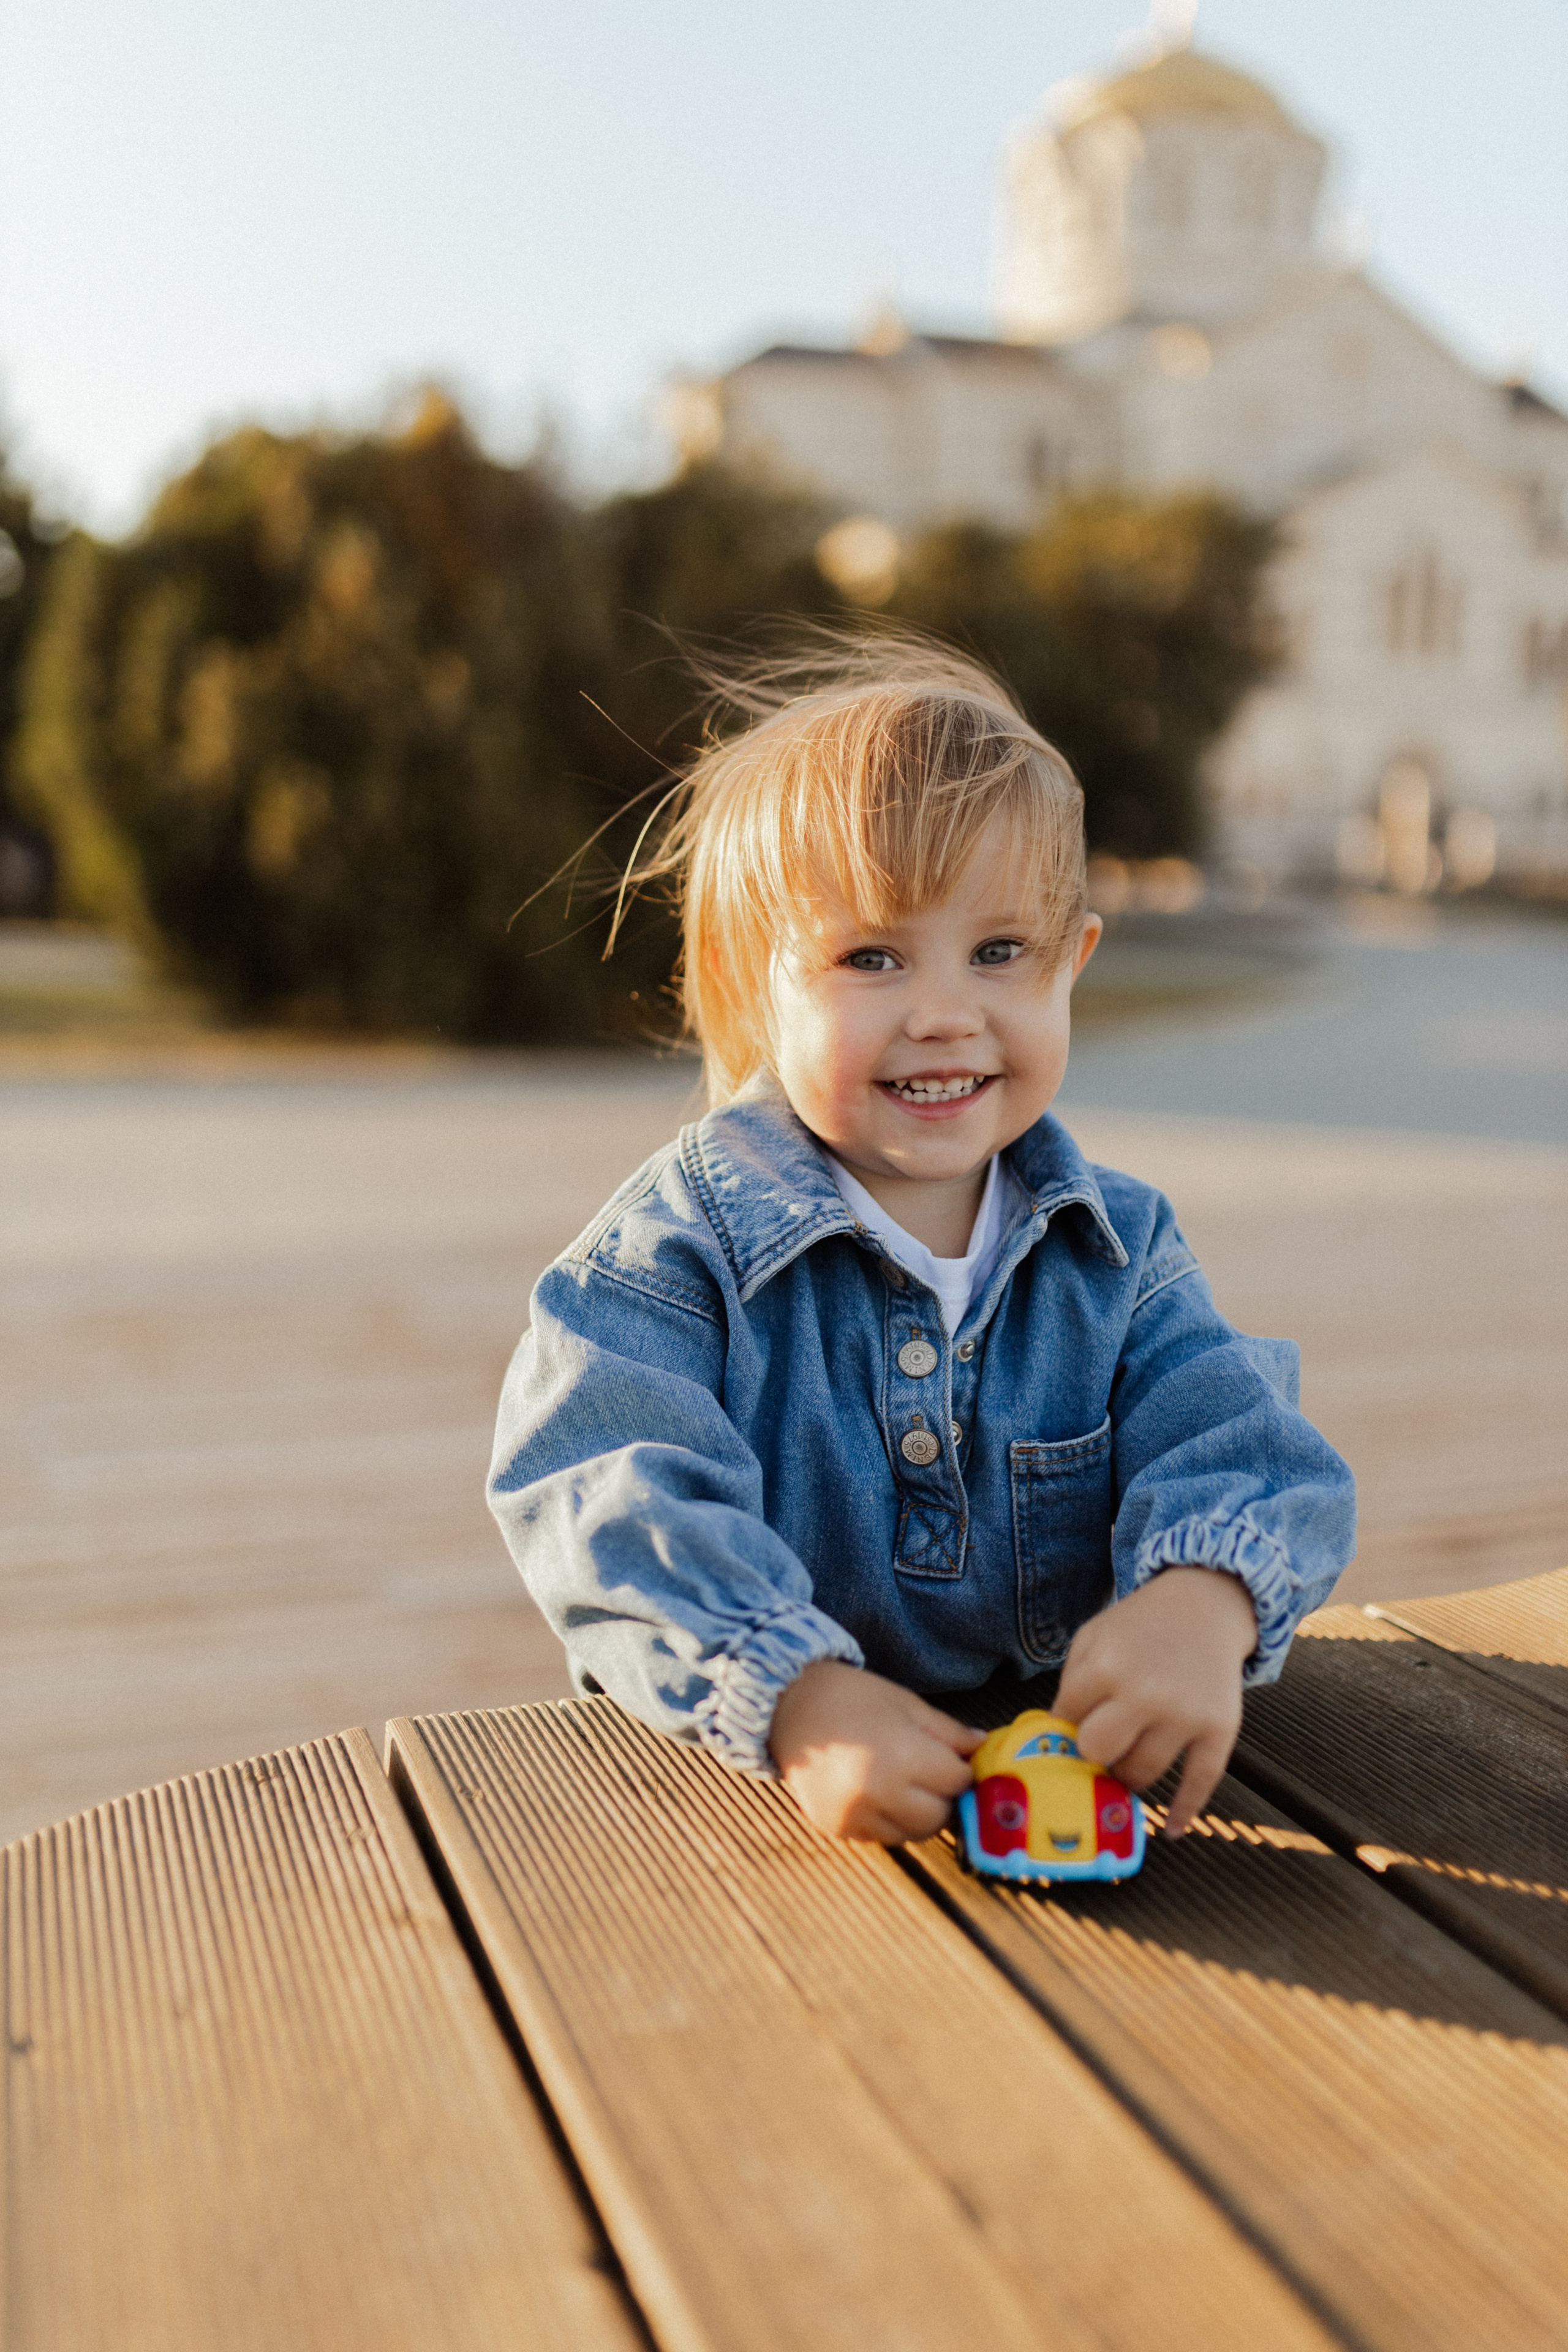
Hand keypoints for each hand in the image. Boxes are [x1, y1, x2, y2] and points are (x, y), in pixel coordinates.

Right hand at [768, 1659, 981, 1843]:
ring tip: (905, 1785)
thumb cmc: (852, 1697)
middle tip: (933, 1777)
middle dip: (944, 1798)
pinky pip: (880, 1837)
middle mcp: (879, 1793)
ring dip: (917, 1814)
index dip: (961, 1770)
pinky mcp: (836, 1828)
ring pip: (910, 1834)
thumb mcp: (907, 1704)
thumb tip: (983, 1748)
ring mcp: (854, 1815)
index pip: (956, 1781)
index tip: (955, 1760)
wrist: (787, 1706)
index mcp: (901, 1756)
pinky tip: (877, 1793)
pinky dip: (888, 1821)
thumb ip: (948, 1732)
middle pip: (938, 1817)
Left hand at [1054, 1568, 1257, 1839]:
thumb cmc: (1138, 1628)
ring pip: (1143, 1774)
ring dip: (1129, 1776)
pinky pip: (1201, 1783)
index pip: (1066, 1722)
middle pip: (1099, 1754)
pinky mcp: (1219, 1728)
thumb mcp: (1092, 1638)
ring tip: (1126, 1766)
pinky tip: (1172, 1829)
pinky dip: (1185, 1811)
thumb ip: (1071, 1686)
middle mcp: (1144, 1693)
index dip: (1065, 1730)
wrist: (1203, 1607)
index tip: (1071, 1732)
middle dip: (1093, 1757)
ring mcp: (1184, 1714)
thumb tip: (1056, 1741)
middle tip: (1098, 1753)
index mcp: (1104, 1667)